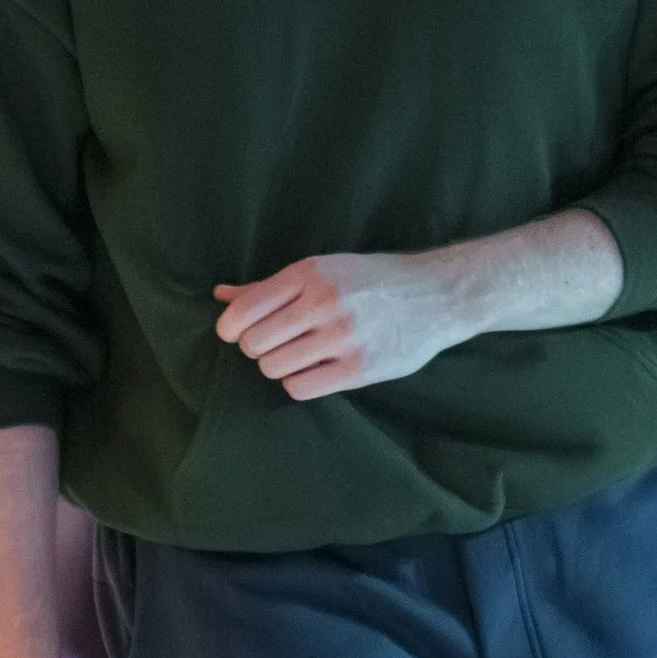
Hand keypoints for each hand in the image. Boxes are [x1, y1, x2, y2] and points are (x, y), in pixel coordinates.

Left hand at [214, 251, 474, 399]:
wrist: (435, 295)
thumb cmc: (372, 281)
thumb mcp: (322, 270)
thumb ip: (269, 287)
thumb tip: (221, 296)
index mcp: (309, 273)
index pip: (245, 310)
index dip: (231, 328)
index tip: (237, 333)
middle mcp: (324, 303)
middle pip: (254, 343)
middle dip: (256, 348)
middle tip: (274, 344)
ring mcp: (342, 336)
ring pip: (274, 367)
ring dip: (277, 366)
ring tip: (297, 356)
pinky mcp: (359, 368)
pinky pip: (300, 387)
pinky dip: (298, 382)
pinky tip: (313, 370)